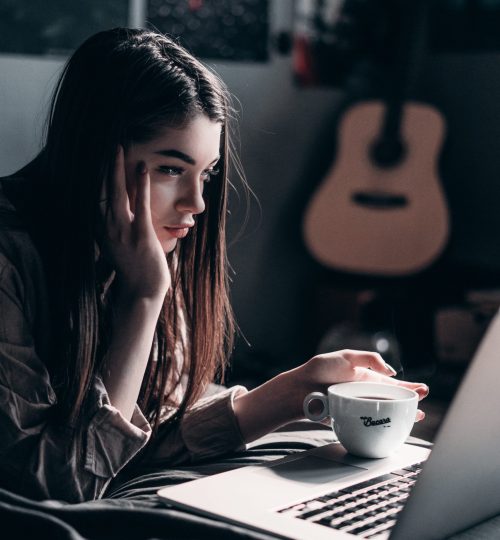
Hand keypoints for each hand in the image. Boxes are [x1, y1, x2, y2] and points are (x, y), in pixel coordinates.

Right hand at [101, 146, 170, 299]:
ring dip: (117, 168)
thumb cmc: (133, 269)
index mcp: (101, 230)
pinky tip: (143, 169)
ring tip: (119, 147)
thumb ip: (116, 227)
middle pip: (101, 189)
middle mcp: (107, 228)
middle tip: (106, 143)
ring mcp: (123, 231)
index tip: (95, 157)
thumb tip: (118, 212)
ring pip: (117, 193)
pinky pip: (140, 205)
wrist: (141, 292)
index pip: (94, 196)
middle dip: (103, 165)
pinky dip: (141, 186)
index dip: (93, 175)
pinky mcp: (140, 235)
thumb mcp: (119, 245)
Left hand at [298, 350, 428, 421]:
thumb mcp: (347, 356)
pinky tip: (392, 428)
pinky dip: (382, 426)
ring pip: (383, 413)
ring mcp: (357, 407)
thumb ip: (369, 359)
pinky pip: (369, 424)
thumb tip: (391, 372)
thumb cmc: (319, 370)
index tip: (422, 390)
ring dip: (400, 416)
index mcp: (364, 378)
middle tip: (423, 404)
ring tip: (415, 417)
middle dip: (409, 402)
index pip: (390, 383)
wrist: (299, 389)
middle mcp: (363, 393)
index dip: (407, 387)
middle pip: (391, 399)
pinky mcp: (350, 419)